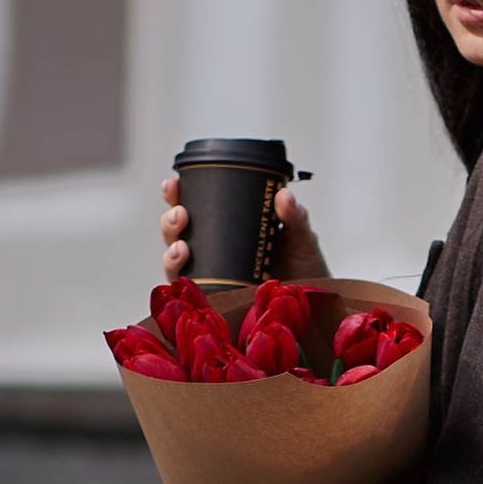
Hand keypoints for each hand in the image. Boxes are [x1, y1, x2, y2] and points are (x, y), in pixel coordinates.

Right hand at [156, 180, 327, 282]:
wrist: (312, 299)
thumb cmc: (303, 264)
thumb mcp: (300, 235)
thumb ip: (294, 216)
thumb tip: (284, 195)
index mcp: (229, 225)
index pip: (195, 205)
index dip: (177, 194)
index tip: (174, 184)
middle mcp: (213, 248)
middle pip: (178, 231)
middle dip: (170, 219)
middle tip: (180, 213)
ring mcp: (211, 273)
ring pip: (176, 259)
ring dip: (171, 250)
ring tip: (182, 246)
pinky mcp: (215, 297)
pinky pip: (188, 290)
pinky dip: (180, 279)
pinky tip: (185, 271)